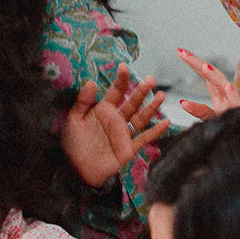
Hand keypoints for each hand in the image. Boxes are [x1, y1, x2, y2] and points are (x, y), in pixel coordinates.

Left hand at [61, 64, 168, 187]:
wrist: (76, 171)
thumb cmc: (74, 145)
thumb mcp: (74, 120)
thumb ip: (83, 102)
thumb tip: (92, 81)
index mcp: (103, 110)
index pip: (115, 92)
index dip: (121, 80)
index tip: (124, 67)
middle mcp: (116, 120)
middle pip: (132, 102)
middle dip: (141, 91)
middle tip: (151, 79)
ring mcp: (124, 134)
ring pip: (140, 117)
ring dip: (151, 107)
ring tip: (160, 95)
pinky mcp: (128, 149)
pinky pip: (144, 138)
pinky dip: (155, 131)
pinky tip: (165, 122)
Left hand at [175, 48, 239, 120]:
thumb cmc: (233, 126)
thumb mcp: (212, 119)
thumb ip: (199, 110)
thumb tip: (182, 102)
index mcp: (219, 94)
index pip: (205, 75)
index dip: (194, 63)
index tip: (180, 52)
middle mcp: (226, 95)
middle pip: (212, 75)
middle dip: (198, 63)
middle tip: (183, 52)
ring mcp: (233, 103)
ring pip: (224, 86)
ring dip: (215, 75)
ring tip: (204, 66)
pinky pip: (236, 103)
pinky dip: (232, 95)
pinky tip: (228, 87)